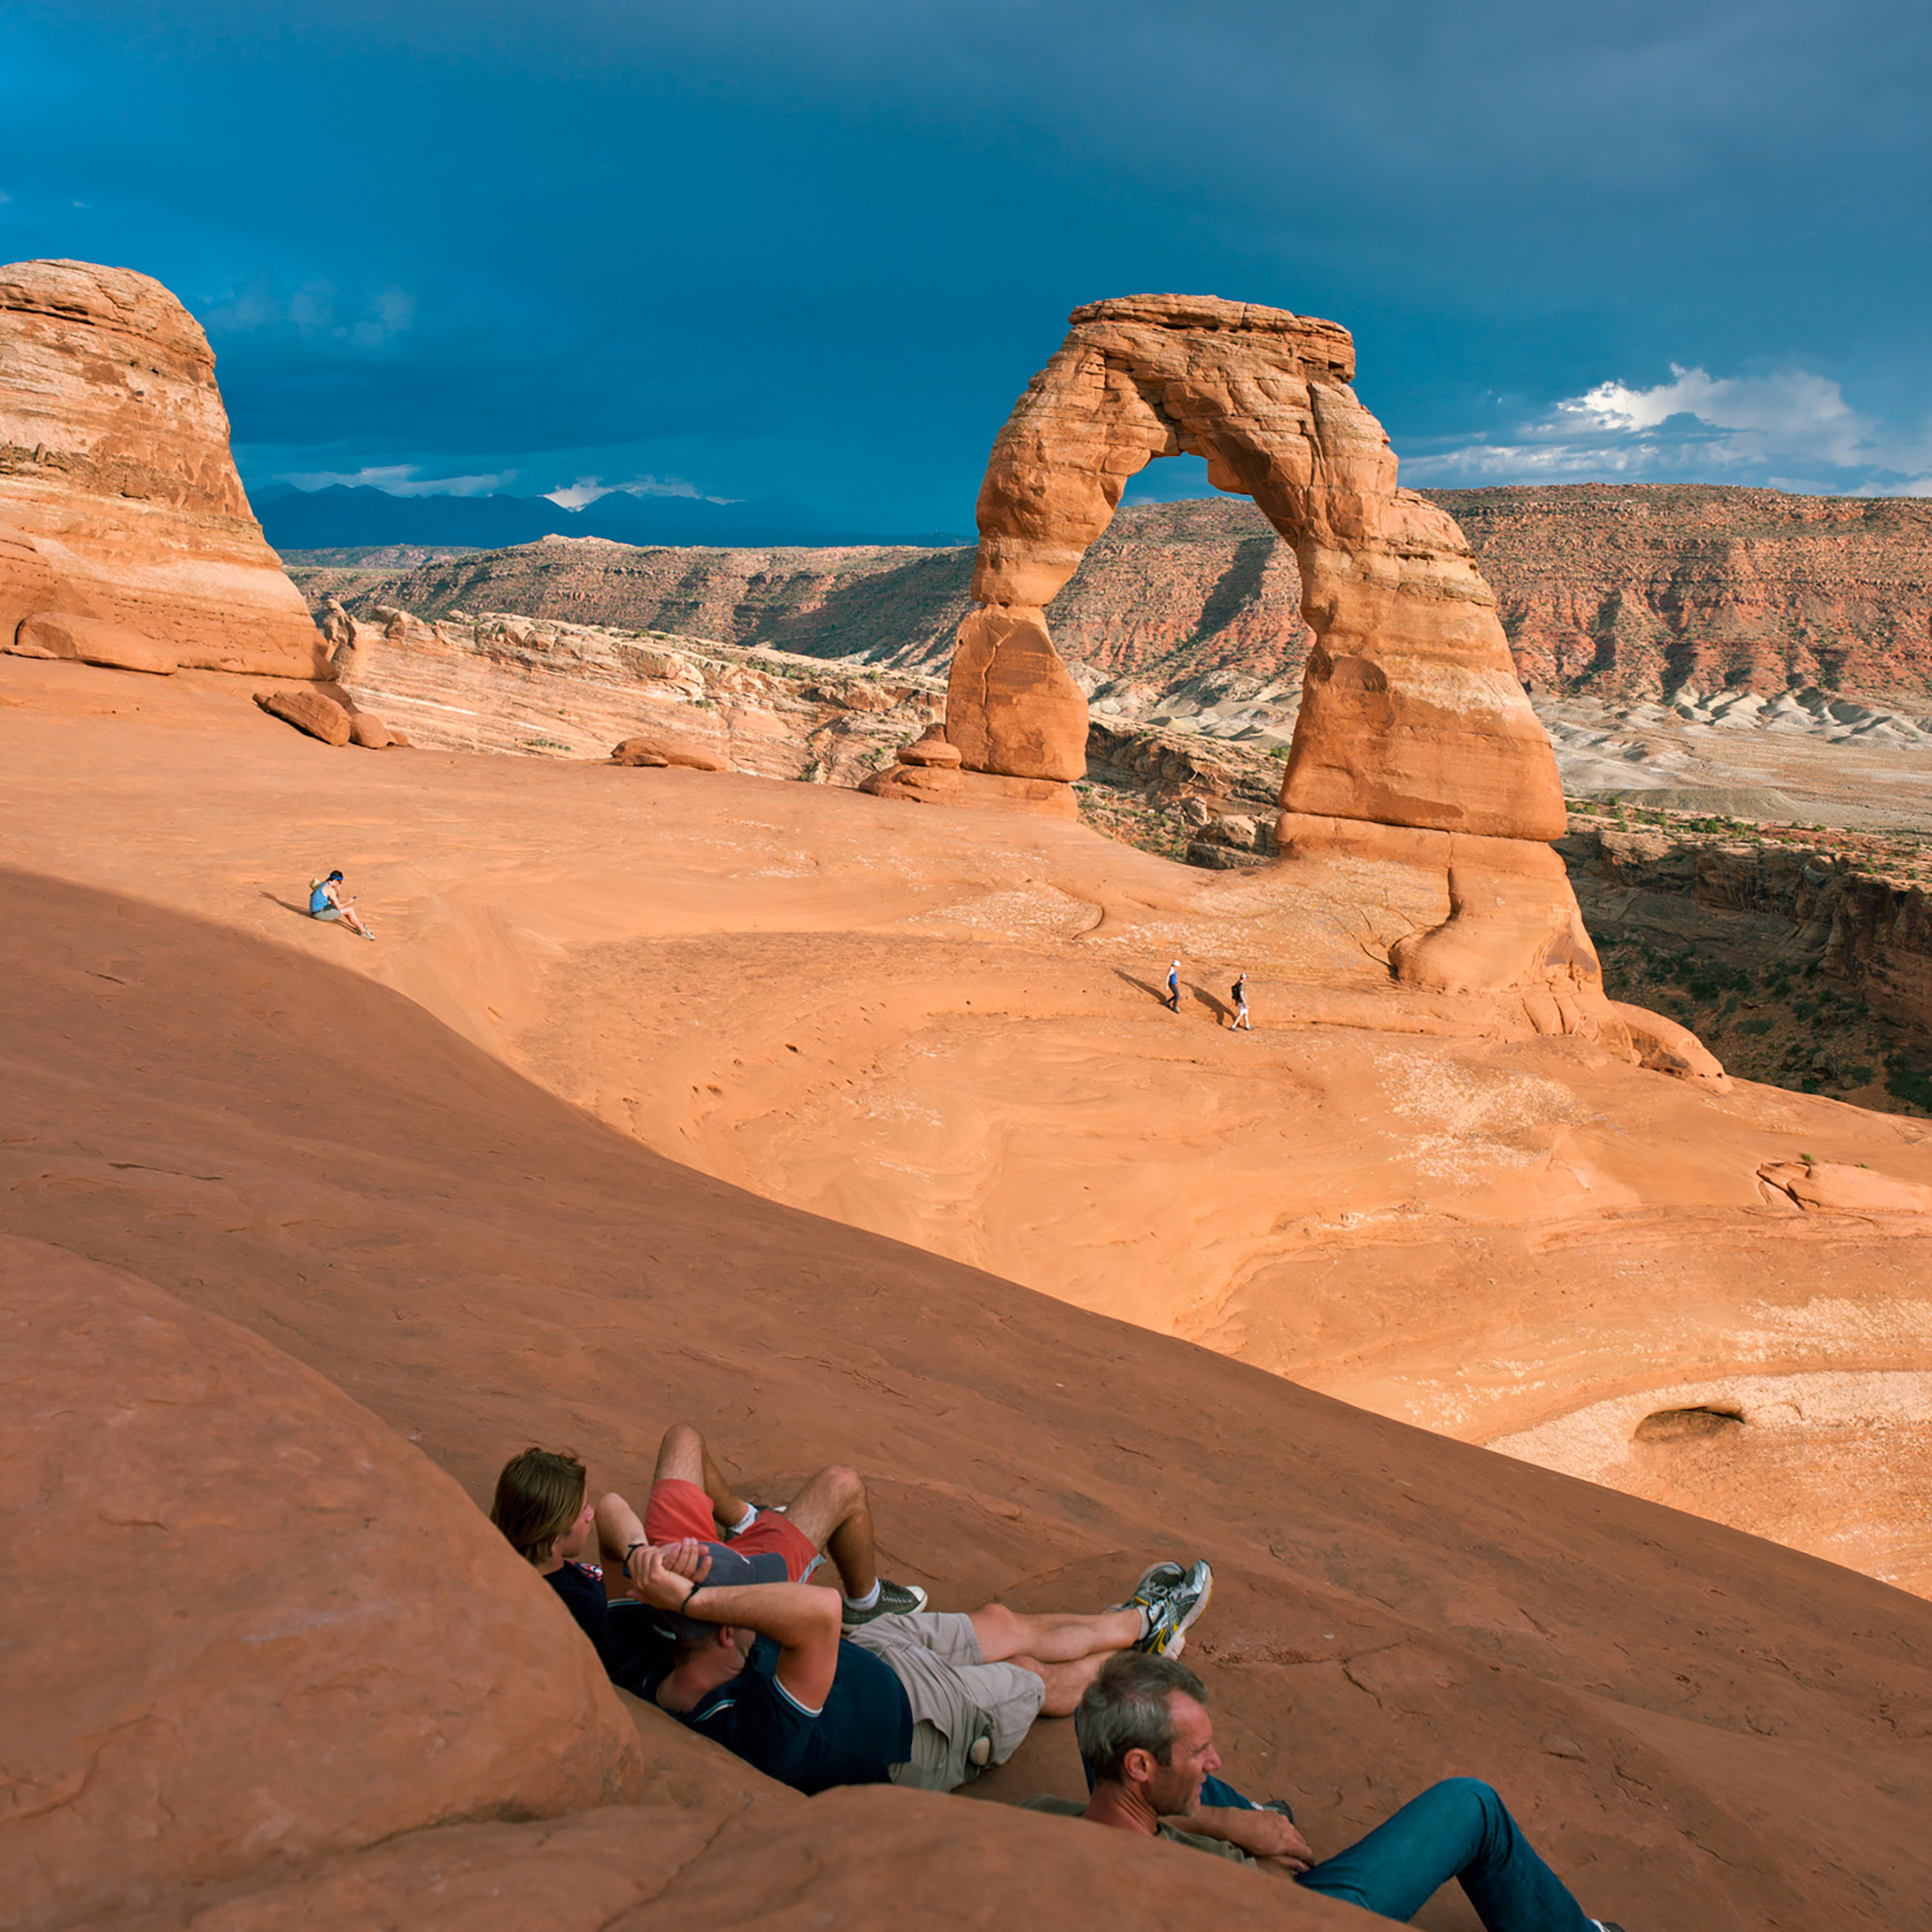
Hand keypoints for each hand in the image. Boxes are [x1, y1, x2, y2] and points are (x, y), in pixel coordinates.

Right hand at [627, 1543, 698, 1611]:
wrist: (687, 1601)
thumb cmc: (673, 1598)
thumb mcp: (653, 1598)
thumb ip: (640, 1595)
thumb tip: (628, 1592)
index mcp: (637, 1587)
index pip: (632, 1562)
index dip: (642, 1552)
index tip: (653, 1550)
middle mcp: (639, 1583)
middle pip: (639, 1555)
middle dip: (649, 1549)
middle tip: (660, 1550)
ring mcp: (646, 1579)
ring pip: (647, 1554)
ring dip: (657, 1550)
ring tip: (666, 1552)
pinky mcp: (656, 1575)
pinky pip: (656, 1555)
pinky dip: (664, 1552)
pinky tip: (671, 1554)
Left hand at [660, 1539, 712, 1583]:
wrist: (649, 1561)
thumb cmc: (669, 1557)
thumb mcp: (683, 1555)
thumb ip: (695, 1552)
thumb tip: (707, 1549)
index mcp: (684, 1581)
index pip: (699, 1579)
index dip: (705, 1569)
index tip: (709, 1557)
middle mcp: (676, 1582)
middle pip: (689, 1569)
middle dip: (694, 1553)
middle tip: (693, 1540)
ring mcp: (666, 1578)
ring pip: (680, 1566)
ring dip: (685, 1551)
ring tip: (687, 1540)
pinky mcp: (657, 1571)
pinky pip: (669, 1561)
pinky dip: (674, 1552)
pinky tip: (677, 1545)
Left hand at [1190, 1806, 1313, 1871]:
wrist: (1237, 1824)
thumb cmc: (1252, 1843)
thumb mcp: (1271, 1858)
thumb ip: (1289, 1862)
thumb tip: (1303, 1868)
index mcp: (1290, 1842)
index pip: (1308, 1852)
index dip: (1310, 1861)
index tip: (1310, 1867)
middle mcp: (1289, 1828)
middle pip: (1302, 1841)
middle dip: (1301, 1851)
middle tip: (1297, 1860)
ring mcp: (1282, 1819)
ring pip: (1293, 1832)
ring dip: (1292, 1840)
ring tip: (1283, 1848)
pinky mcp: (1274, 1813)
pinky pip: (1284, 1824)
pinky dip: (1284, 1831)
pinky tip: (1274, 1836)